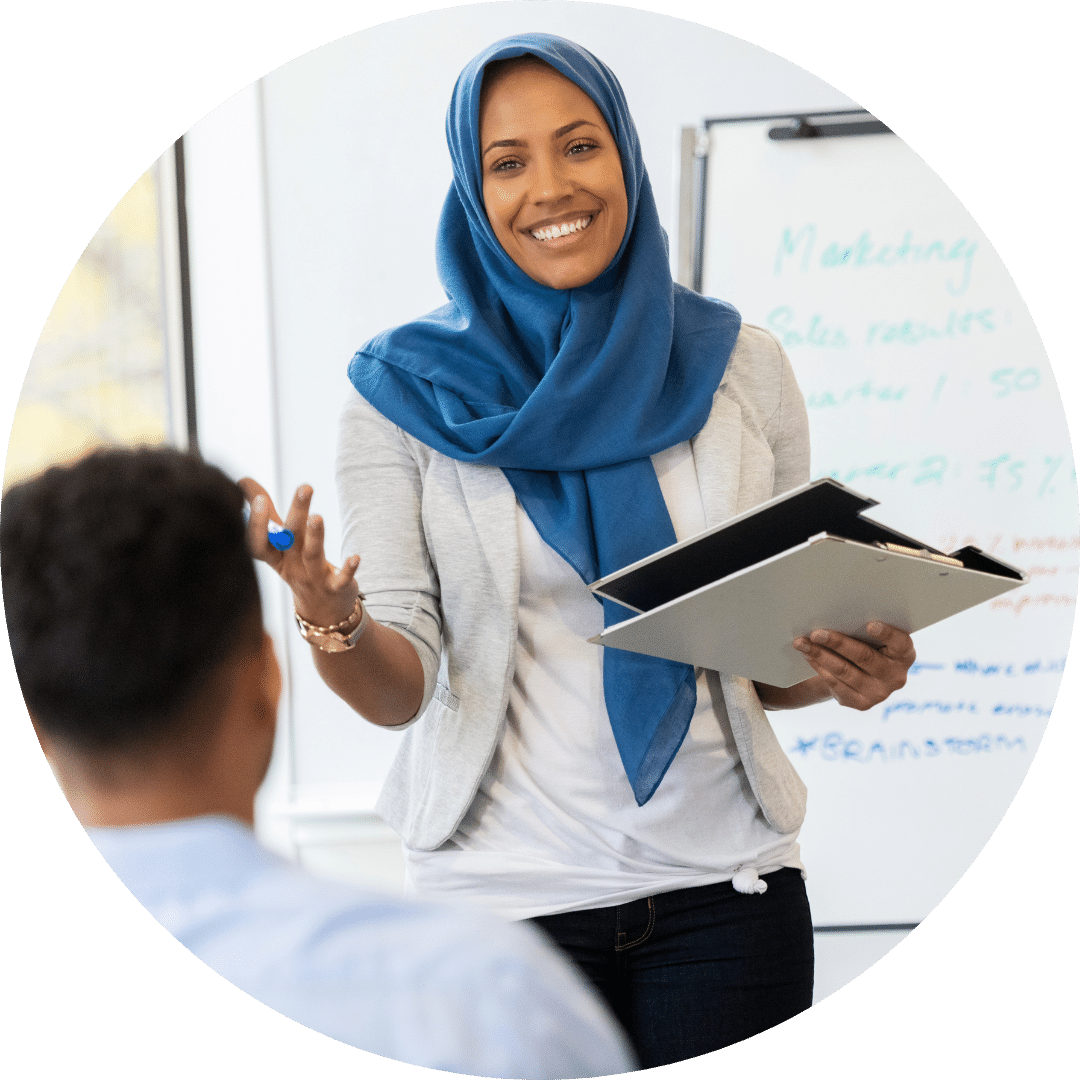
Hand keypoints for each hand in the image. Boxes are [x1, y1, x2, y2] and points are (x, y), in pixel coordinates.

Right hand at [238, 478, 359, 627]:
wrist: (321, 612)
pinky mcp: (336, 588)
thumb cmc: (298, 567)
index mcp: (275, 556)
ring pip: (313, 555)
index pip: (258, 543)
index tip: (258, 499)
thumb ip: (266, 513)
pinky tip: (356, 557)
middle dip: (297, 512)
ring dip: (316, 536)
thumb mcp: (279, 545)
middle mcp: (292, 566)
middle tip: (305, 487)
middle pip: (291, 538)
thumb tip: (242, 480)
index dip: (256, 524)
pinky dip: (348, 569)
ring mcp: (314, 578)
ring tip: (317, 517)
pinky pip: (341, 579)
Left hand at [792, 622, 915, 710]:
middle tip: (816, 633)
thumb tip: (833, 615)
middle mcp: (896, 677)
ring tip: (802, 643)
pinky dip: (819, 666)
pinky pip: (836, 683)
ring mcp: (879, 693)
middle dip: (838, 643)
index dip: (887, 634)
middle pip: (864, 657)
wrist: (859, 675)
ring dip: (820, 655)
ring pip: (845, 671)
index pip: (900, 643)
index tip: (870, 624)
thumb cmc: (867, 645)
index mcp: (904, 654)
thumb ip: (863, 630)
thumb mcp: (872, 638)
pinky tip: (808, 655)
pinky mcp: (861, 704)